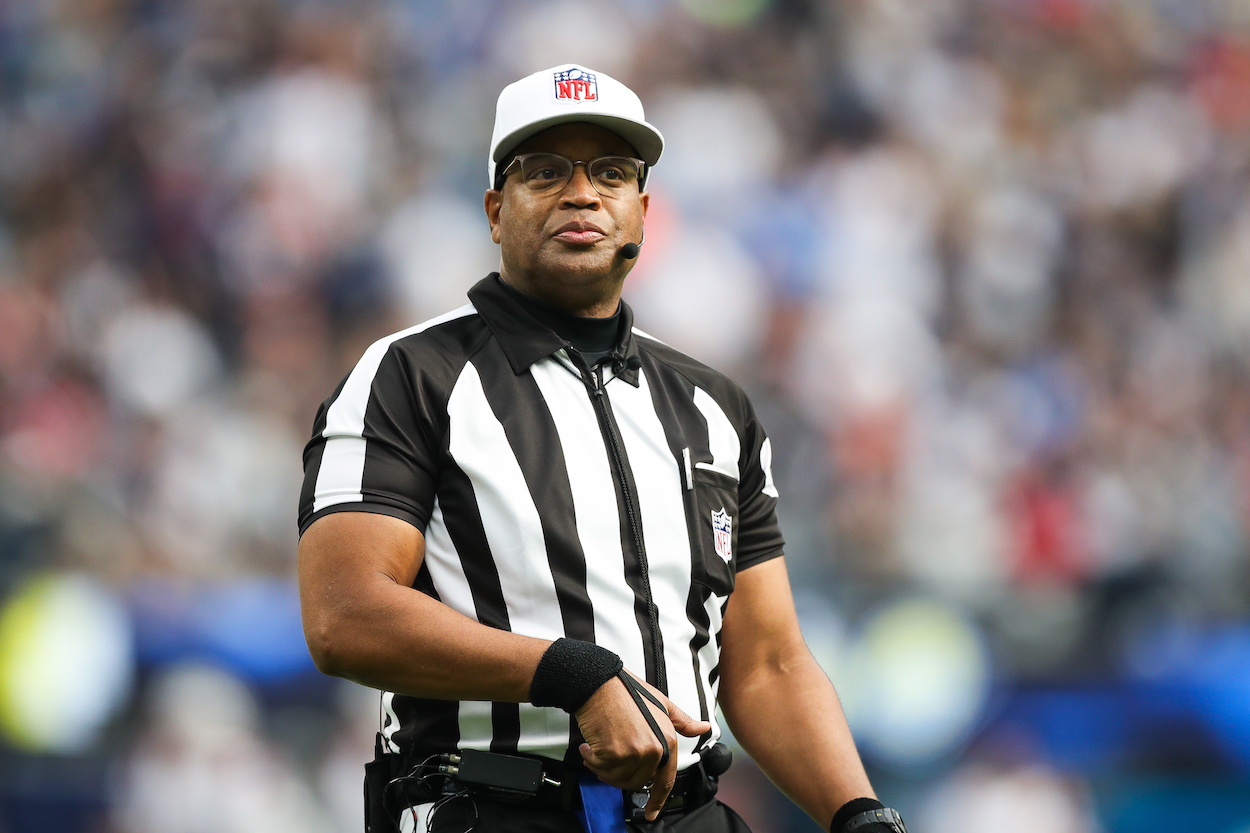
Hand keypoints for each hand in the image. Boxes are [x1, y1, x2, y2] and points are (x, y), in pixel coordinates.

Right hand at [575, 670, 710, 820]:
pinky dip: (591, 759)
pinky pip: (600, 769)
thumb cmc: (627, 690)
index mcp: (667, 741)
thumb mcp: (662, 703)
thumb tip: (703, 727)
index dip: (657, 801)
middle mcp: (654, 750)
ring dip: (603, 766)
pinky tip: (590, 745)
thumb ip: (682, 721)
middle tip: (608, 757)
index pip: (665, 781)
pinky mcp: (614, 753)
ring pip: (616, 778)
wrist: (599, 683)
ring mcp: (634, 753)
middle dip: (619, 774)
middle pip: (636, 782)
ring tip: (598, 746)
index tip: (651, 812)